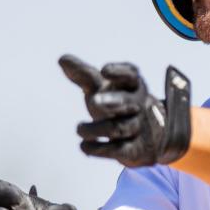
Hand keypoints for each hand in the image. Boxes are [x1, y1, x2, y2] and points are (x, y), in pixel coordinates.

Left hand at [59, 54, 191, 166]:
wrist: (148, 136)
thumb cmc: (117, 104)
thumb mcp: (102, 88)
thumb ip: (84, 74)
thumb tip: (61, 59)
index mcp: (133, 85)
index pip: (130, 75)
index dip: (119, 72)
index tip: (104, 70)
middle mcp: (139, 105)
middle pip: (129, 103)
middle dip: (113, 101)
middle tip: (94, 101)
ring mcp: (138, 128)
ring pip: (118, 129)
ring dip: (95, 129)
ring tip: (79, 129)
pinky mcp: (135, 150)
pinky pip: (117, 150)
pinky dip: (98, 149)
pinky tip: (84, 146)